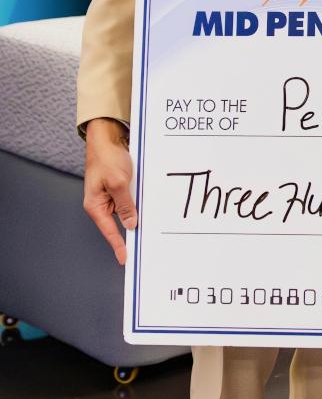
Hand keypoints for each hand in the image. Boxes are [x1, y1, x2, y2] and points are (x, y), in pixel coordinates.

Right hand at [82, 117, 137, 264]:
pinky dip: (139, 199)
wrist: (108, 139)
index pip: (109, 231)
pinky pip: (131, 198)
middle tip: (147, 241)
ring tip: (149, 215)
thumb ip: (125, 205)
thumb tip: (130, 224)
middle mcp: (102, 203)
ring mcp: (111, 196)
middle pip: (120, 222)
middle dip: (134, 228)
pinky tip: (148, 198)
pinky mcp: (120, 188)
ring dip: (138, 210)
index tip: (126, 259)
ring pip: (128, 209)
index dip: (119, 245)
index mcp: (96, 205)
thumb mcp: (119, 183)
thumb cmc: (107, 159)